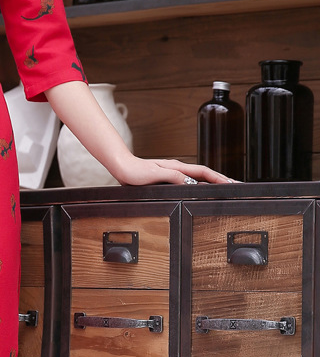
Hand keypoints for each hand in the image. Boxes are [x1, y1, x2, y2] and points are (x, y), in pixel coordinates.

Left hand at [115, 155, 234, 185]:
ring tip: (224, 188)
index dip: (218, 178)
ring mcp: (173, 173)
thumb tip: (190, 182)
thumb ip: (173, 177)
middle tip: (235, 186)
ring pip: (198, 177)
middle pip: (204, 174)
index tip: (231, 183)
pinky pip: (188, 181)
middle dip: (221, 179)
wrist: (121, 167)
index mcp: (177, 167)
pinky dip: (199, 184)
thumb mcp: (155, 174)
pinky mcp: (167, 178)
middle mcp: (177, 169)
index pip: (203, 172)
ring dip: (211, 182)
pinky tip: (200, 189)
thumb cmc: (135, 171)